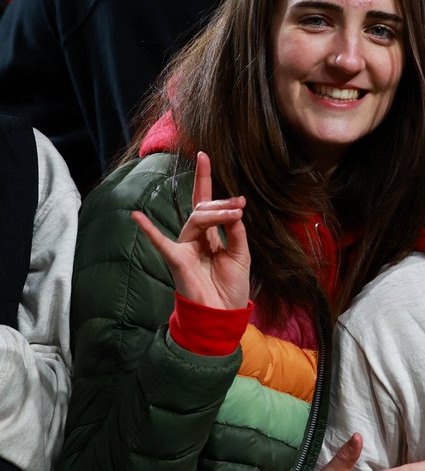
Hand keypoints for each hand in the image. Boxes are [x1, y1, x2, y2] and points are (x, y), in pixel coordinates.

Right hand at [132, 151, 250, 309]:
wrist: (223, 315)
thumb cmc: (230, 287)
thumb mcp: (241, 255)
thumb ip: (236, 231)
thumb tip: (235, 209)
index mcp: (209, 236)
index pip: (206, 203)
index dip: (204, 179)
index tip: (204, 155)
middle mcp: (194, 238)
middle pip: (203, 209)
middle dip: (222, 203)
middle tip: (240, 205)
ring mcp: (183, 248)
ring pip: (197, 219)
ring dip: (217, 213)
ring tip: (237, 212)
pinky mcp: (176, 260)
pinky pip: (161, 242)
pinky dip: (148, 230)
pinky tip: (136, 216)